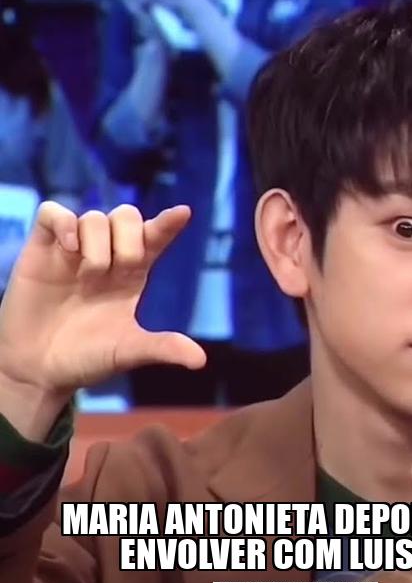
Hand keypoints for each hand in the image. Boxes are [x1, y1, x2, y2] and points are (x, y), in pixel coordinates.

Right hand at [0, 203, 205, 436]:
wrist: (39, 370)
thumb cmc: (87, 358)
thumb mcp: (127, 352)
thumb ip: (162, 348)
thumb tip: (201, 360)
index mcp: (133, 274)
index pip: (155, 238)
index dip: (168, 223)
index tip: (184, 213)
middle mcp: (107, 255)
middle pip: (128, 217)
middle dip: (129, 240)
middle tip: (116, 272)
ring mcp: (74, 250)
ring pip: (95, 217)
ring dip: (96, 246)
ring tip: (86, 279)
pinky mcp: (42, 249)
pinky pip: (53, 212)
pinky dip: (63, 222)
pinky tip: (69, 248)